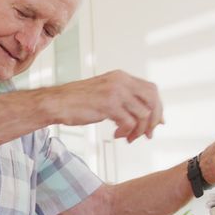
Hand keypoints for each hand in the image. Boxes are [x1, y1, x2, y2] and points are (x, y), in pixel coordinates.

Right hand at [47, 70, 162, 142]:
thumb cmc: (78, 101)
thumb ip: (124, 100)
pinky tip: (116, 135)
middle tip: (147, 134)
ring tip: (128, 137)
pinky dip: (126, 132)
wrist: (56, 103)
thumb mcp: (105, 93)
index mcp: (121, 77)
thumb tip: (146, 115)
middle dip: (153, 120)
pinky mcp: (108, 105)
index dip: (158, 107)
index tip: (156, 122)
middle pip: (153, 100)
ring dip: (138, 130)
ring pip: (143, 114)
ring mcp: (115, 92)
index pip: (151, 89)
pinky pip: (129, 122)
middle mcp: (121, 81)